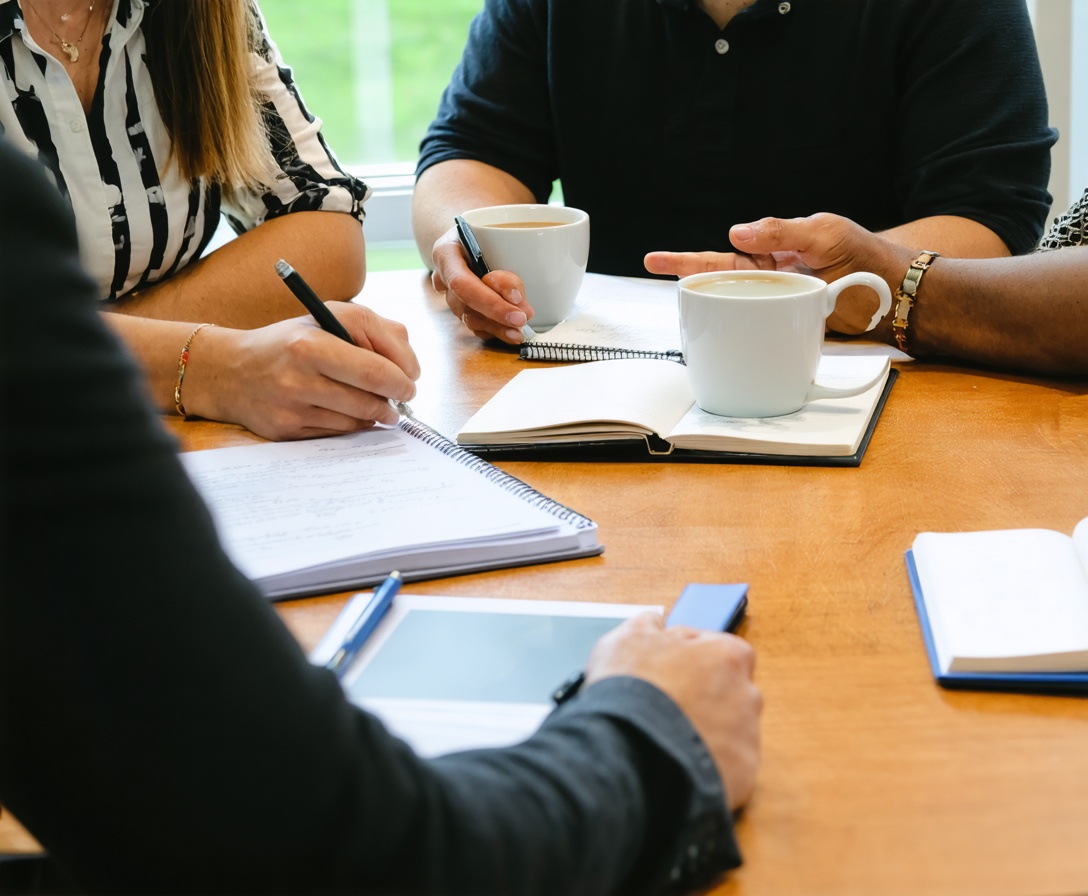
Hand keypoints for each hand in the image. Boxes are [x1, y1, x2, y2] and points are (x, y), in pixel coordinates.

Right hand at [184, 303, 419, 440]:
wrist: (229, 370)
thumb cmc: (289, 342)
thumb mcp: (328, 317)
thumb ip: (374, 330)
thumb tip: (409, 365)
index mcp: (310, 344)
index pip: (373, 370)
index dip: (401, 380)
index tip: (411, 382)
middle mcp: (297, 378)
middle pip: (368, 400)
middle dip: (394, 401)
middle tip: (402, 398)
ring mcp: (290, 408)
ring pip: (356, 420)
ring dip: (376, 415)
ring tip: (380, 406)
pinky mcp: (286, 431)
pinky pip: (336, 433)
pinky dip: (352, 424)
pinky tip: (350, 412)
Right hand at [430, 225, 533, 343]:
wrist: (473, 234)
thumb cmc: (485, 229)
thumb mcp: (498, 231)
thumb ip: (508, 257)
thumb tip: (517, 299)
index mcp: (446, 252)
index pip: (462, 283)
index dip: (490, 302)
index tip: (517, 311)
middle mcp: (444, 276)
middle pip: (466, 304)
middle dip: (497, 316)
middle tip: (523, 320)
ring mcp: (450, 295)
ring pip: (470, 319)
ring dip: (497, 327)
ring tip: (520, 331)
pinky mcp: (461, 307)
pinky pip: (475, 325)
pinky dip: (494, 330)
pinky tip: (509, 332)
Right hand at [584, 613, 761, 810]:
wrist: (629, 751)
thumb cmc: (632, 689)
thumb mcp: (628, 637)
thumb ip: (650, 625)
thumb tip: (657, 623)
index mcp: (728, 656)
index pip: (720, 650)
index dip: (692, 660)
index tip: (671, 671)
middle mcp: (748, 695)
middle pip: (728, 693)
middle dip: (702, 699)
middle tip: (666, 708)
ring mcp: (747, 739)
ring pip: (727, 732)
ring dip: (703, 734)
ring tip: (666, 740)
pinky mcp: (741, 777)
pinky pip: (723, 767)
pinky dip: (704, 766)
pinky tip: (674, 764)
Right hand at [646, 213, 914, 334]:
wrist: (897, 293)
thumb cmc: (864, 255)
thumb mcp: (823, 233)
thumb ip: (781, 232)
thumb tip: (736, 232)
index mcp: (772, 250)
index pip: (724, 254)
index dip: (690, 259)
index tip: (660, 261)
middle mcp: (769, 278)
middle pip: (718, 280)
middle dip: (686, 277)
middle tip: (653, 268)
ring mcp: (777, 304)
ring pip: (734, 307)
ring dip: (710, 311)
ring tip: (681, 314)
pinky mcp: (788, 328)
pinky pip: (755, 331)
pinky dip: (736, 336)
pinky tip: (719, 340)